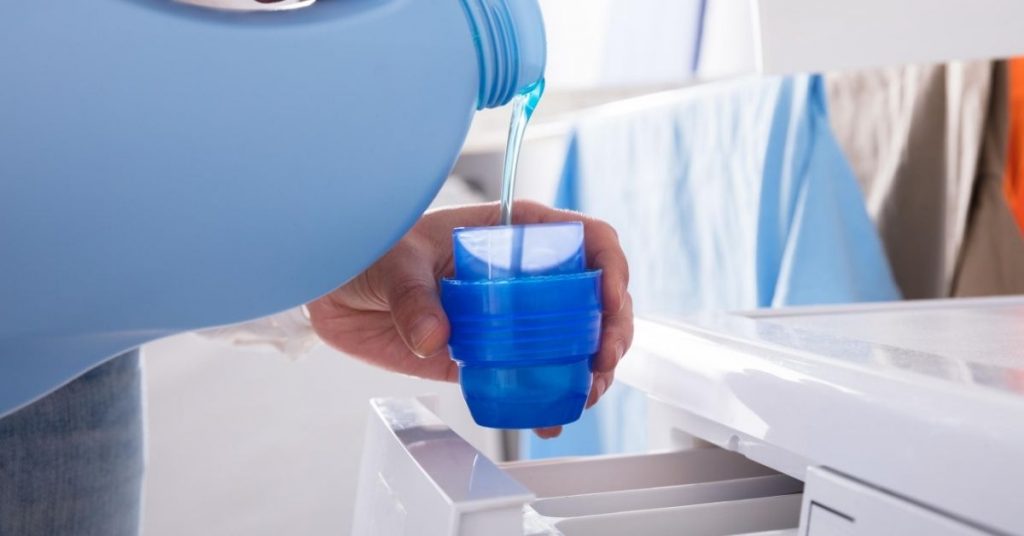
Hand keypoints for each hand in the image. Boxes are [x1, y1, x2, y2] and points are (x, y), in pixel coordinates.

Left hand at [307, 200, 632, 437]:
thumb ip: (414, 297)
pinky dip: (550, 400)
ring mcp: (515, 319)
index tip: (610, 298)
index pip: (586, 240)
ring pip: (576, 343)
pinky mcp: (493, 357)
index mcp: (516, 233)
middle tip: (603, 359)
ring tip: (585, 392)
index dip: (611, 266)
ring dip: (592, 369)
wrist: (339, 288)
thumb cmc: (372, 250)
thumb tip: (434, 337)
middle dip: (614, 329)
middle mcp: (526, 276)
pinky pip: (534, 379)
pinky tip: (552, 417)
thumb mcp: (396, 262)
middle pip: (595, 297)